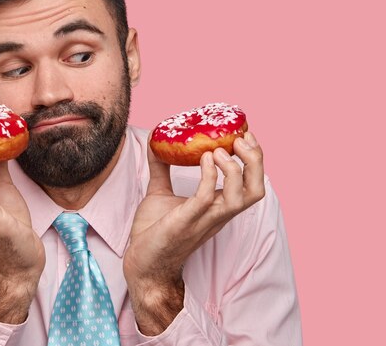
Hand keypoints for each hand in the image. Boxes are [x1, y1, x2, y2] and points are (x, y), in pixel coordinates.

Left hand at [123, 132, 264, 334]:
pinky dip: (210, 176)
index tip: (244, 134)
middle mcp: (218, 213)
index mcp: (217, 206)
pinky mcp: (187, 222)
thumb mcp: (160, 193)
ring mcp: (205, 219)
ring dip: (236, 169)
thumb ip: (161, 168)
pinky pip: (207, 198)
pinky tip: (204, 159)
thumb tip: (155, 142)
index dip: (254, 159)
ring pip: (242, 197)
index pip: (250, 183)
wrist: (142, 263)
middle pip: (256, 190)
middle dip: (256, 162)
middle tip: (241, 138)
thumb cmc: (154, 231)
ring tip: (220, 149)